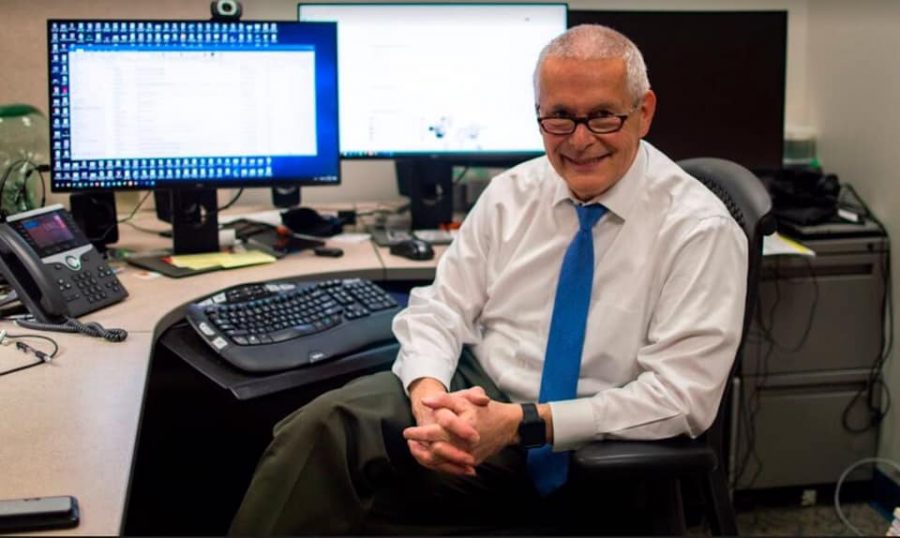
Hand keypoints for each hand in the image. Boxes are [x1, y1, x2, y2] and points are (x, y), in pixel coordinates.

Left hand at [405, 388, 519, 469]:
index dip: (418, 433)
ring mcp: (469, 455)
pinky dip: (438, 463)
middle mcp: (466, 443)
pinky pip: (451, 467)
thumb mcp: (466, 398)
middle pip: (435, 449)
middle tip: (408, 442)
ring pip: (442, 462)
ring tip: (415, 450)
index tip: (407, 432)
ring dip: (425, 457)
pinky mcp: (472, 462)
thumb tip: (425, 402)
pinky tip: (429, 457)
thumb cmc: (485, 409)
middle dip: (419, 446)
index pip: (435, 432)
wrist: (507, 425)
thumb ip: (444, 399)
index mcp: (463, 426)